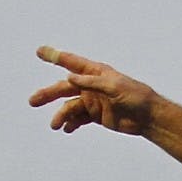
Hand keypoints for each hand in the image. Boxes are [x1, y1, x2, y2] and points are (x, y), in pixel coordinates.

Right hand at [28, 47, 158, 134]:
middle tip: (32, 101)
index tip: (40, 51)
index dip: (56, 57)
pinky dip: (71, 123)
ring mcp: (93, 101)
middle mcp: (91, 86)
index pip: (72, 63)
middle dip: (48, 94)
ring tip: (56, 125)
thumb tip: (70, 77)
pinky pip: (78, 119)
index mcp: (97, 73)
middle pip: (64, 88)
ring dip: (61, 115)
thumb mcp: (115, 87)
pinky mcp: (96, 116)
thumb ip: (93, 82)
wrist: (148, 118)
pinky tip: (67, 129)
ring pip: (69, 106)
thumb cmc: (136, 97)